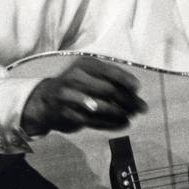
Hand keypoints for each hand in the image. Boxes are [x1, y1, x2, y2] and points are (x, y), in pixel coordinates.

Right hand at [21, 57, 146, 135]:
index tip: (138, 88)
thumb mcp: (90, 73)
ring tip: (132, 116)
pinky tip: (123, 123)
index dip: (126, 79)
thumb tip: (136, 89)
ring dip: (121, 113)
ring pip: (101, 107)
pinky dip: (110, 123)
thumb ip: (111, 78)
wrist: (46, 100)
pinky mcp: (67, 114)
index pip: (109, 71)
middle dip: (128, 100)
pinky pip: (93, 120)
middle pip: (108, 90)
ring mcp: (70, 97)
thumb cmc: (77, 84)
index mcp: (84, 65)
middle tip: (142, 108)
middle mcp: (76, 78)